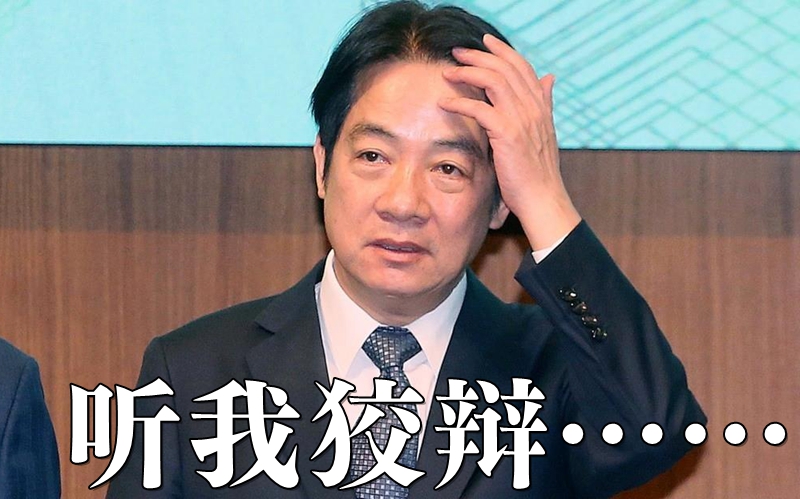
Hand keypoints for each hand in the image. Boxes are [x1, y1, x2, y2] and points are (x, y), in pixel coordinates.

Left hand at [440, 34, 580, 249]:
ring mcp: (522, 120)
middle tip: (457, 52)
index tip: (485, 41)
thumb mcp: (544, 133)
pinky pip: (480, 109)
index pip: (522, 67)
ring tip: (448, 71)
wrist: (543, 199)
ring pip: (493, 81)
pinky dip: (460, 102)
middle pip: (505, 68)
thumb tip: (549, 78)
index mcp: (541, 107)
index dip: (503, 51)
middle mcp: (533, 108)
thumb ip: (544, 104)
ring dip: (467, 72)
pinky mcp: (508, 134)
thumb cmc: (538, 173)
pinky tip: (445, 102)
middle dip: (479, 55)